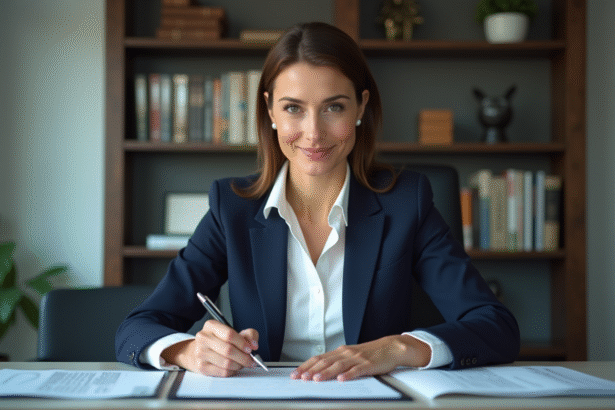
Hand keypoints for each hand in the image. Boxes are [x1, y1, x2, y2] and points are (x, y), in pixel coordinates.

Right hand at [161, 319, 258, 376]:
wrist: (201, 351)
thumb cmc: (220, 341)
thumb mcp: (235, 333)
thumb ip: (248, 335)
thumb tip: (253, 344)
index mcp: (211, 326)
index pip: (229, 334)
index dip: (242, 343)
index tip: (250, 349)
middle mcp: (203, 338)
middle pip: (228, 350)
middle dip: (243, 357)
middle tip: (251, 360)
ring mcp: (200, 353)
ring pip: (226, 363)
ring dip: (239, 365)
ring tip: (242, 363)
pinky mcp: (201, 367)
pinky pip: (222, 372)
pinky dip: (232, 371)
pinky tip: (234, 368)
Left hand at [290, 335, 430, 381]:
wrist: (390, 348)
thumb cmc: (370, 354)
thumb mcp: (351, 356)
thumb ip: (337, 362)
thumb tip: (319, 371)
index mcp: (340, 352)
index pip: (319, 358)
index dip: (306, 366)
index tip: (295, 373)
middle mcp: (346, 353)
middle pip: (325, 362)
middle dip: (311, 370)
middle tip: (300, 378)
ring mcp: (357, 358)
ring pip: (338, 366)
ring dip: (326, 373)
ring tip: (316, 380)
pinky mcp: (368, 364)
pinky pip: (356, 370)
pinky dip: (348, 375)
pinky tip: (341, 379)